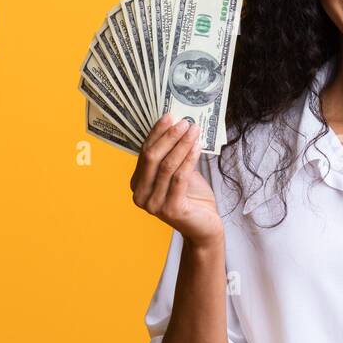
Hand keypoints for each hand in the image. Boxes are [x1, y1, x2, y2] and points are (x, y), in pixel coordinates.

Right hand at [130, 114, 223, 246]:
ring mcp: (153, 205)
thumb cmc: (192, 198)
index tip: (169, 116)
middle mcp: (140, 196)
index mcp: (137, 184)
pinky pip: (179, 177)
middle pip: (152, 158)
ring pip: (166, 166)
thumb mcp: (179, 173)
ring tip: (194, 130)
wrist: (204, 227)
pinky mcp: (171, 210)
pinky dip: (189, 159)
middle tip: (184, 122)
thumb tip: (178, 126)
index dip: (156, 133)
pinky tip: (197, 147)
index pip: (144, 153)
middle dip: (169, 137)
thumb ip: (173, 155)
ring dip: (181, 145)